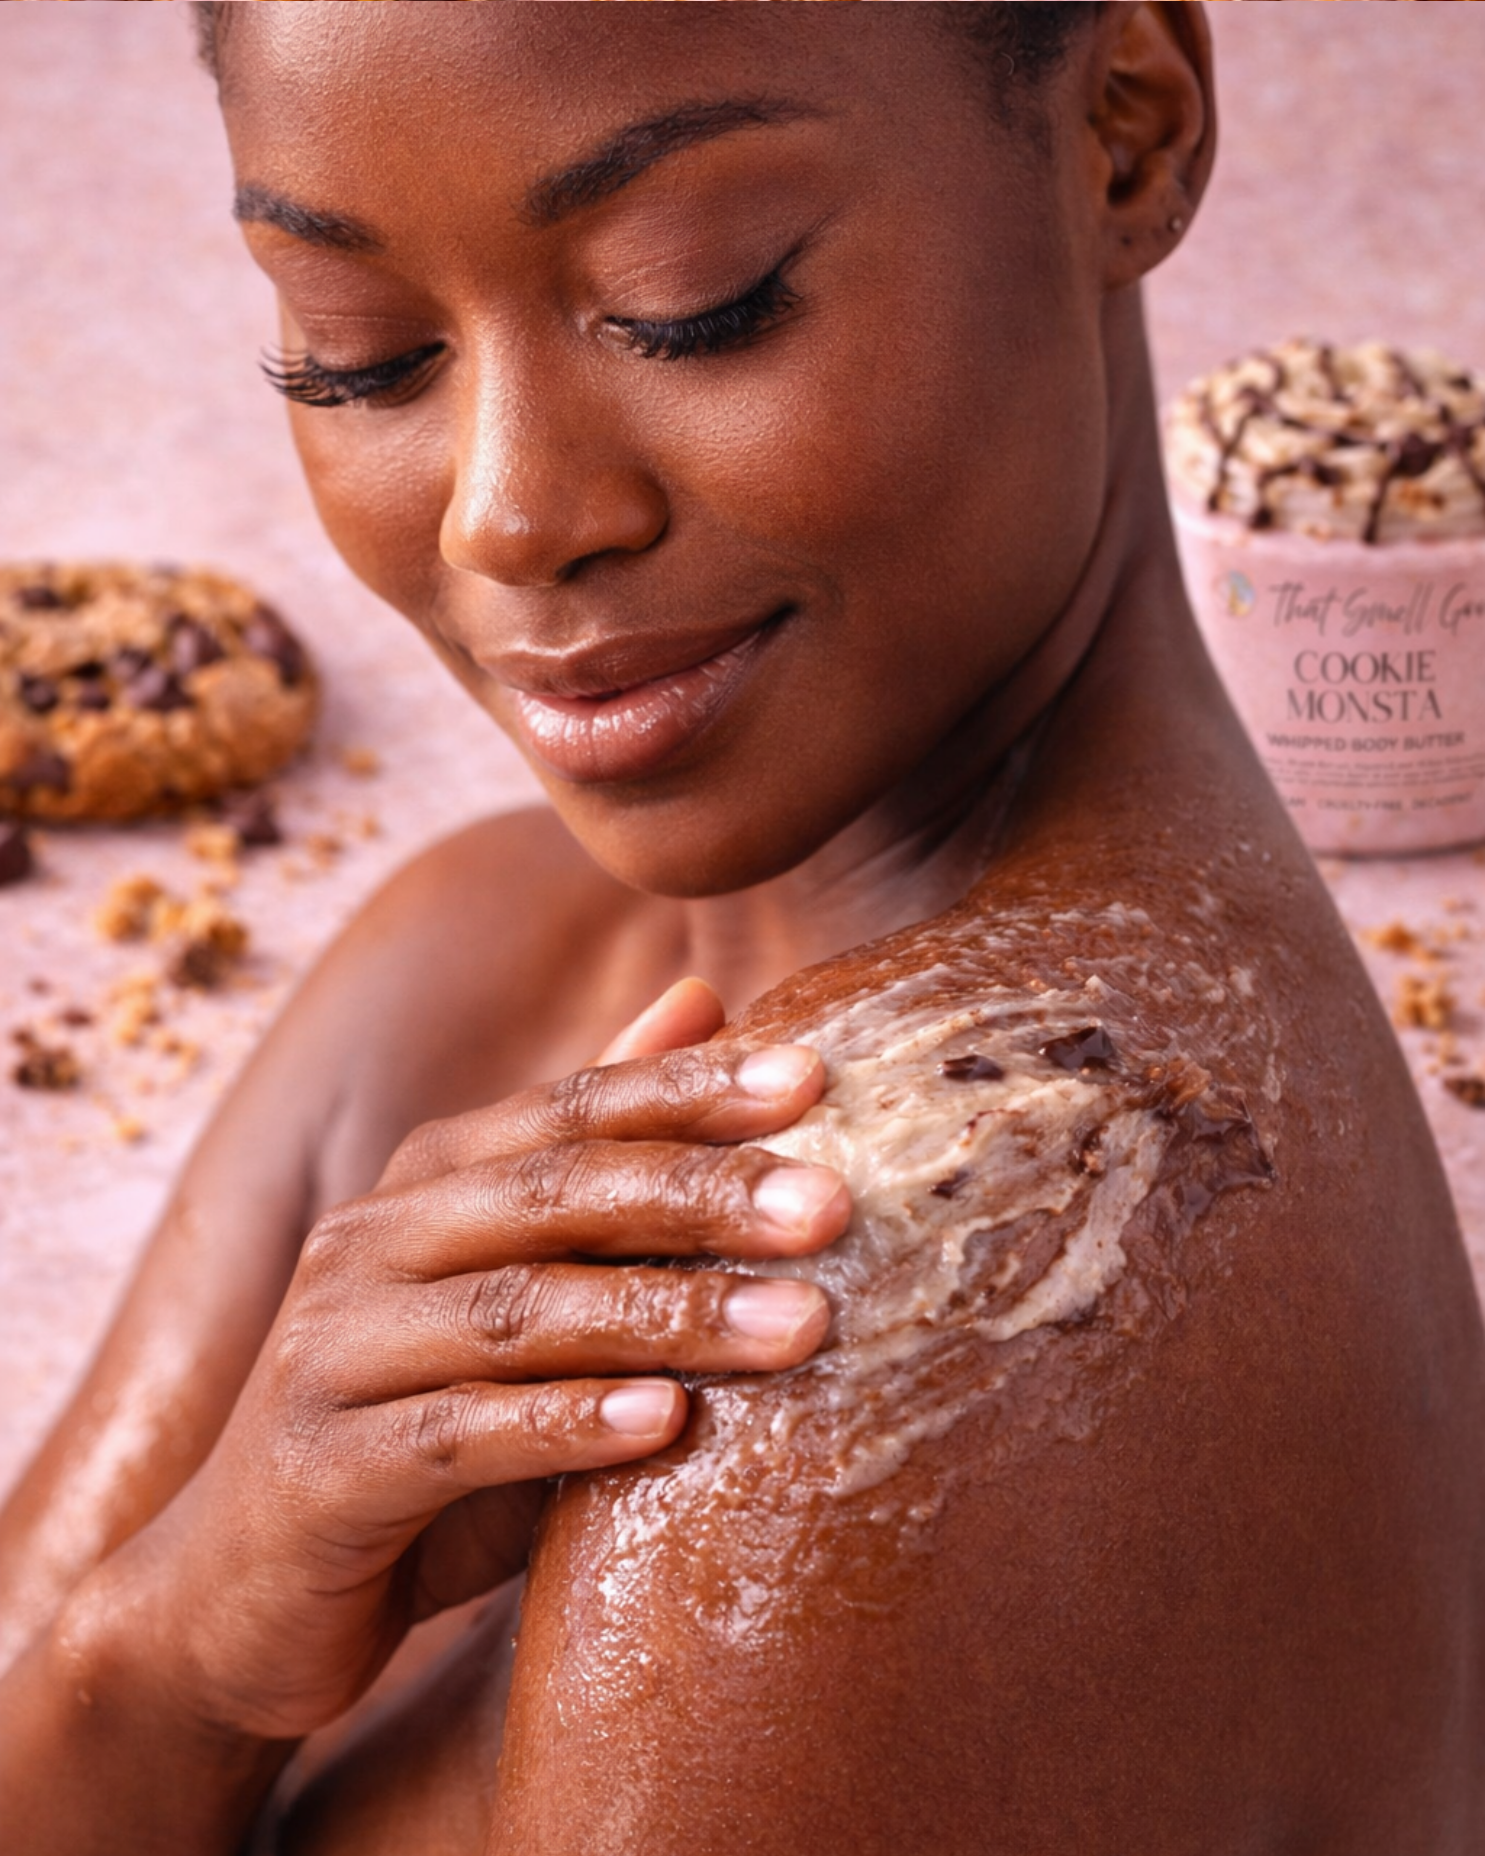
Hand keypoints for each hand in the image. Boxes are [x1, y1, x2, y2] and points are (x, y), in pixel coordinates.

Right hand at [96, 981, 847, 1741]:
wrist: (246, 1591)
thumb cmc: (421, 1418)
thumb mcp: (519, 1282)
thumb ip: (603, 1151)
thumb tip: (703, 998)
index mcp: (430, 1181)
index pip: (573, 1111)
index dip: (691, 1089)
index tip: (816, 1081)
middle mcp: (375, 1240)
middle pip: (554, 1194)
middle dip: (701, 1193)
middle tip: (832, 1203)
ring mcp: (337, 1348)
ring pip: (520, 1312)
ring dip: (667, 1316)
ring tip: (798, 1324)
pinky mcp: (323, 1466)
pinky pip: (459, 1435)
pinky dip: (565, 1426)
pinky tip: (668, 1426)